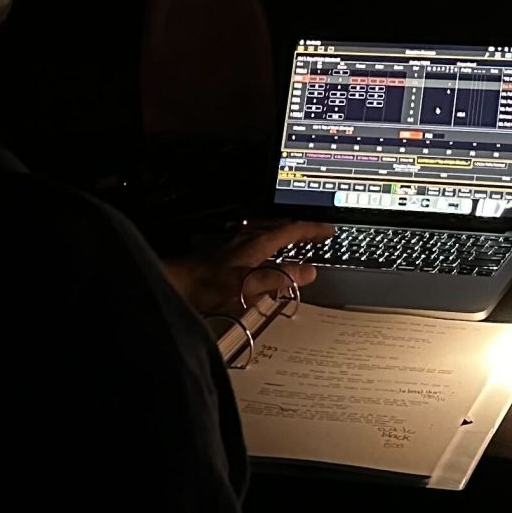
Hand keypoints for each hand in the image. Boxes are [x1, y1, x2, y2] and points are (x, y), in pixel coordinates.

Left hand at [161, 220, 329, 316]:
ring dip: (287, 235)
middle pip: (282, 227)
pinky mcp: (231, 254)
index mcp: (258, 244)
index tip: (328, 230)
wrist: (182, 284)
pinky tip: (268, 255)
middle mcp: (250, 240)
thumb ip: (279, 278)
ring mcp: (240, 245)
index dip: (312, 230)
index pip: (292, 230)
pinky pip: (260, 242)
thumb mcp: (250, 285)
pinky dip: (273, 244)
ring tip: (298, 241)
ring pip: (270, 233)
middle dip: (302, 230)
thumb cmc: (211, 285)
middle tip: (318, 234)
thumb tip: (309, 272)